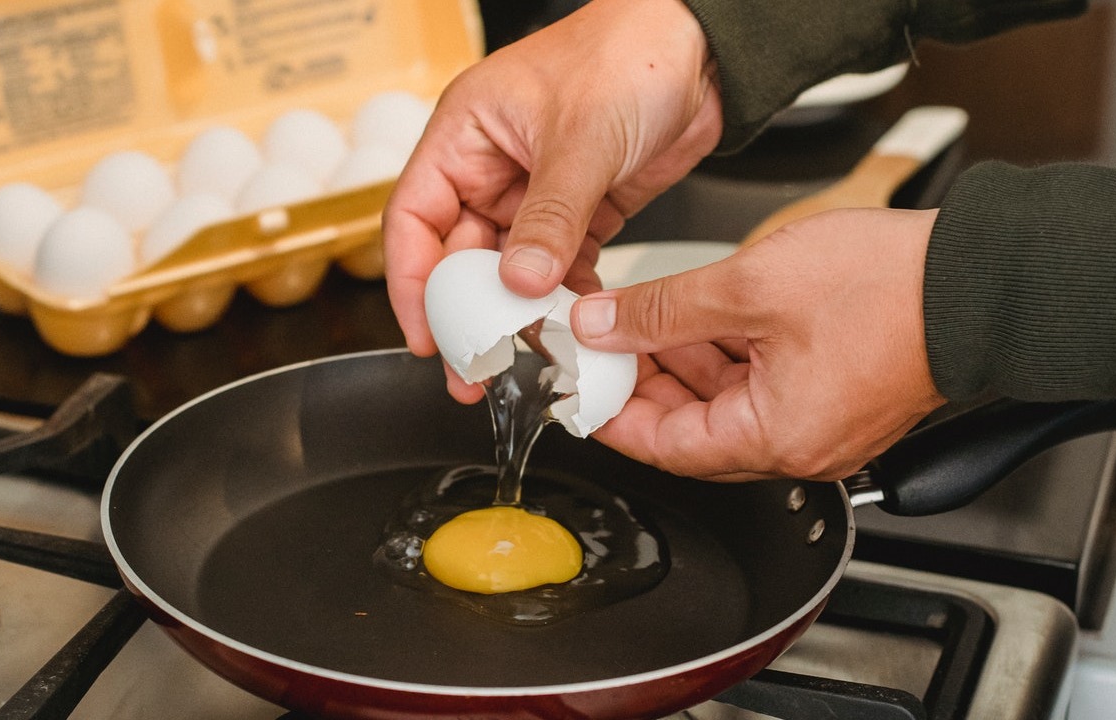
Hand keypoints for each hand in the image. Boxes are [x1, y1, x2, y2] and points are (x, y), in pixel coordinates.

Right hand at [382, 0, 722, 402]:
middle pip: (459, 256)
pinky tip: (575, 326)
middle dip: (467, 316)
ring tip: (526, 361)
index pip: (413, 218)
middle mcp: (493, 165)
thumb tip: (520, 283)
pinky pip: (560, 267)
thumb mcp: (581, 140)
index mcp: (465, 134)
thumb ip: (549, 217)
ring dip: (518, 315)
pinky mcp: (581, 210)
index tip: (427, 335)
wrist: (702, 48)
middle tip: (474, 371)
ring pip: (511, 269)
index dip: (412, 282)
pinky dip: (566, 299)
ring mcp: (537, 191)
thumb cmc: (629, 53)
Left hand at [574, 208, 947, 481]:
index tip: (583, 389)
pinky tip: (703, 319)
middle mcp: (803, 447)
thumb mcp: (750, 286)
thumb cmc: (892, 286)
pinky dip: (729, 358)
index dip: (614, 418)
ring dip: (685, 365)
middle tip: (607, 345)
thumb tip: (603, 328)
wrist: (982, 274)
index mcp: (778, 439)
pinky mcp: (839, 396)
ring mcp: (824, 425)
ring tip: (647, 321)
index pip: (667, 449)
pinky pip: (765, 389)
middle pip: (696, 431)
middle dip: (647, 385)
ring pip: (729, 406)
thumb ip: (664, 311)